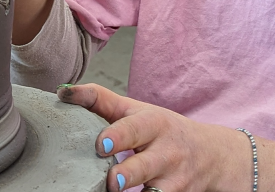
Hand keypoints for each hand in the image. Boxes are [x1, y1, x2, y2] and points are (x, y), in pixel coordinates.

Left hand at [57, 83, 246, 191]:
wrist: (211, 154)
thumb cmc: (161, 130)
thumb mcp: (136, 111)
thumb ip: (101, 101)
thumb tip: (63, 93)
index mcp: (152, 123)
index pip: (134, 127)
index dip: (118, 135)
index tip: (102, 144)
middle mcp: (165, 151)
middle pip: (145, 165)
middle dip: (128, 173)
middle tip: (114, 180)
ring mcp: (173, 179)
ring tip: (117, 190)